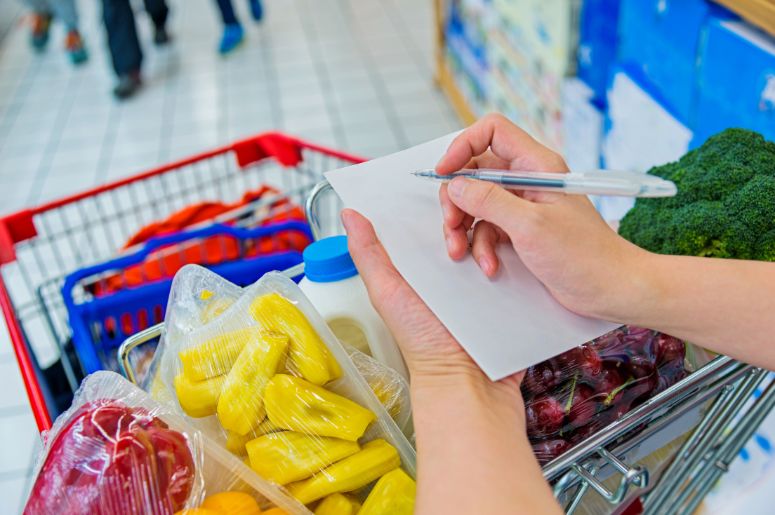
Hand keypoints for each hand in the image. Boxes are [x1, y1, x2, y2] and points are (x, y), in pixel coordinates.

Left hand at [343, 208, 561, 514]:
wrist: (468, 384)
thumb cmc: (423, 343)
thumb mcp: (389, 293)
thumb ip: (369, 255)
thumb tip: (349, 213)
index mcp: (422, 264)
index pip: (429, 220)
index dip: (435, 201)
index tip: (440, 183)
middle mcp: (453, 267)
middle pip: (467, 222)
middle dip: (470, 214)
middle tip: (466, 228)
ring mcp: (484, 279)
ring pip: (497, 236)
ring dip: (497, 235)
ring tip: (490, 254)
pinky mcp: (511, 291)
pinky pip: (519, 262)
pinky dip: (520, 255)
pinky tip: (521, 248)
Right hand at [437, 114, 648, 320]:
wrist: (610, 289)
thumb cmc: (583, 255)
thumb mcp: (529, 226)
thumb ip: (489, 201)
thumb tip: (456, 185)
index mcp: (537, 165)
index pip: (492, 132)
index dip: (463, 146)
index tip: (444, 173)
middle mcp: (528, 180)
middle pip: (475, 173)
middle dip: (457, 200)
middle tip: (453, 224)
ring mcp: (523, 205)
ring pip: (476, 204)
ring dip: (465, 229)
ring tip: (462, 252)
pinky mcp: (520, 230)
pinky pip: (487, 229)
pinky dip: (481, 247)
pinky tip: (490, 265)